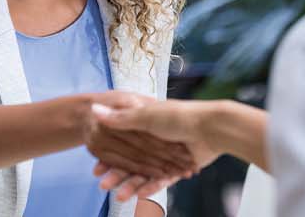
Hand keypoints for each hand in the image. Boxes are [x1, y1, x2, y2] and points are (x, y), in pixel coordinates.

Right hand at [91, 100, 223, 200]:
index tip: (96, 168)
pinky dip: (151, 187)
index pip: (123, 145)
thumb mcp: (146, 114)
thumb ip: (122, 118)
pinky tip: (138, 195)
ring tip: (120, 196)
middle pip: (133, 162)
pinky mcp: (181, 168)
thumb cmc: (179, 116)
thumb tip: (94, 109)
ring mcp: (169, 156)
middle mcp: (157, 141)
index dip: (109, 156)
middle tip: (104, 185)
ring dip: (132, 185)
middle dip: (118, 175)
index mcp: (147, 126)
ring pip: (146, 174)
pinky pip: (163, 181)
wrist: (211, 127)